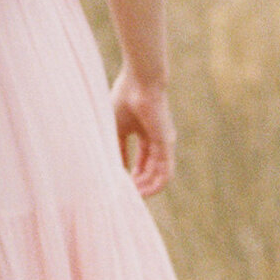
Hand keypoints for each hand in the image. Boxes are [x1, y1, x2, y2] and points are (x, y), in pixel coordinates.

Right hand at [110, 67, 175, 195]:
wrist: (140, 82)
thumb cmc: (125, 99)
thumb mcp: (116, 127)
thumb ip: (116, 147)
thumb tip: (113, 167)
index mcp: (145, 132)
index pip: (141, 159)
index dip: (132, 173)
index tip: (120, 183)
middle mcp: (157, 139)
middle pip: (150, 168)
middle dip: (139, 183)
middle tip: (126, 194)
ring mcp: (164, 143)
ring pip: (159, 174)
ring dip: (147, 188)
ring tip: (133, 197)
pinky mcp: (167, 145)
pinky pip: (165, 172)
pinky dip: (155, 184)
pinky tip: (143, 192)